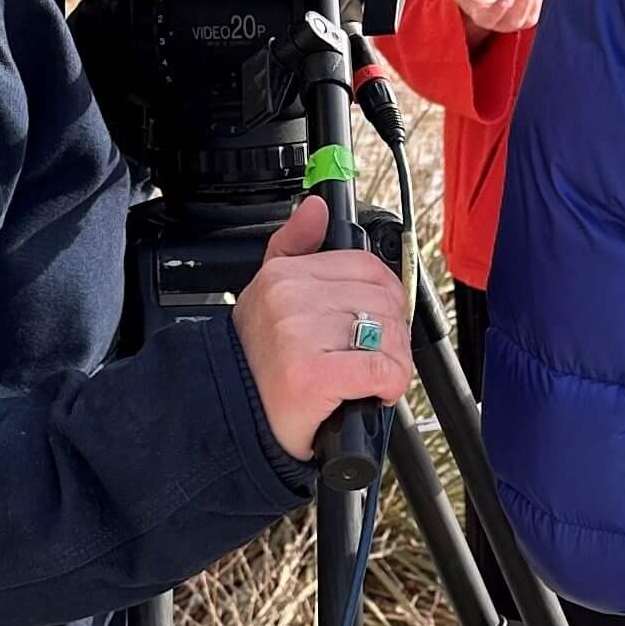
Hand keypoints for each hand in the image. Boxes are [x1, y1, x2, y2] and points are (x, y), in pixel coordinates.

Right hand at [232, 194, 413, 462]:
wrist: (230, 418)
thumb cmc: (257, 362)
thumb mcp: (266, 295)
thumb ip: (294, 246)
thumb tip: (315, 207)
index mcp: (283, 274)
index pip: (366, 266)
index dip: (386, 297)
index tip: (379, 322)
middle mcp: (288, 299)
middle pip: (382, 300)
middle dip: (393, 334)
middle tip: (377, 356)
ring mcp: (298, 336)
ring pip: (387, 334)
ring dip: (394, 363)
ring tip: (372, 377)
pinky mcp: (311, 375)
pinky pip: (380, 369)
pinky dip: (389, 385)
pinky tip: (373, 394)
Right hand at [446, 0, 542, 36]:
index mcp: (481, 14)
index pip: (489, 18)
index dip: (497, 11)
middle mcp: (499, 22)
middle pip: (514, 21)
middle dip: (524, 3)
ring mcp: (514, 21)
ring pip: (529, 20)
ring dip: (536, 1)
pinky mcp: (526, 16)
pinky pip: (537, 14)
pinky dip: (541, 1)